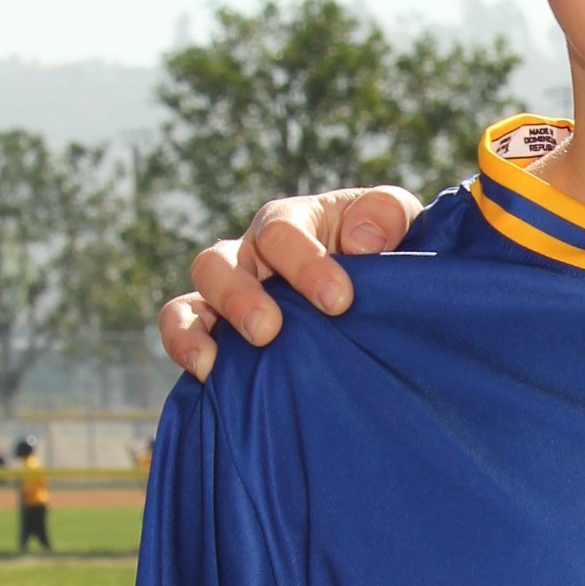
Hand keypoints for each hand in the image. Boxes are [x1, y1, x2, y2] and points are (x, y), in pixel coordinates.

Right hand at [157, 187, 422, 380]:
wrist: (387, 299)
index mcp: (295, 222)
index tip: (338, 300)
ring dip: (203, 322)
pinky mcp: (221, 327)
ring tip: (230, 356)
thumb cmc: (388, 254)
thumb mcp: (401, 224)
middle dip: (241, 296)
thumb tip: (359, 241)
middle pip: (221, 260)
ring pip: (197, 293)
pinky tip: (206, 371)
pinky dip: (185, 343)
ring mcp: (233, 289)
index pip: (282, 230)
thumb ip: (386, 215)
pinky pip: (183, 326)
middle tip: (269, 329)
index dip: (304, 263)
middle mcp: (254, 253)